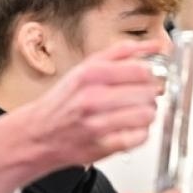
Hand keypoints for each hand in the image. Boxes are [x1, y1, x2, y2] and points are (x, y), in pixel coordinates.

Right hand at [0, 41, 161, 192]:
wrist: (38, 134)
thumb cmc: (62, 102)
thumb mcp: (85, 68)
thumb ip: (120, 54)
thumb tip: (154, 45)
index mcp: (90, 75)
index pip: (140, 70)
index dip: (150, 75)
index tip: (146, 79)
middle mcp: (93, 98)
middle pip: (147, 92)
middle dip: (149, 95)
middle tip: (140, 97)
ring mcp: (98, 124)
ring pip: (147, 115)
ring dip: (147, 114)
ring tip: (135, 113)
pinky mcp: (103, 146)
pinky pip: (139, 138)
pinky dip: (140, 134)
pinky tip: (130, 129)